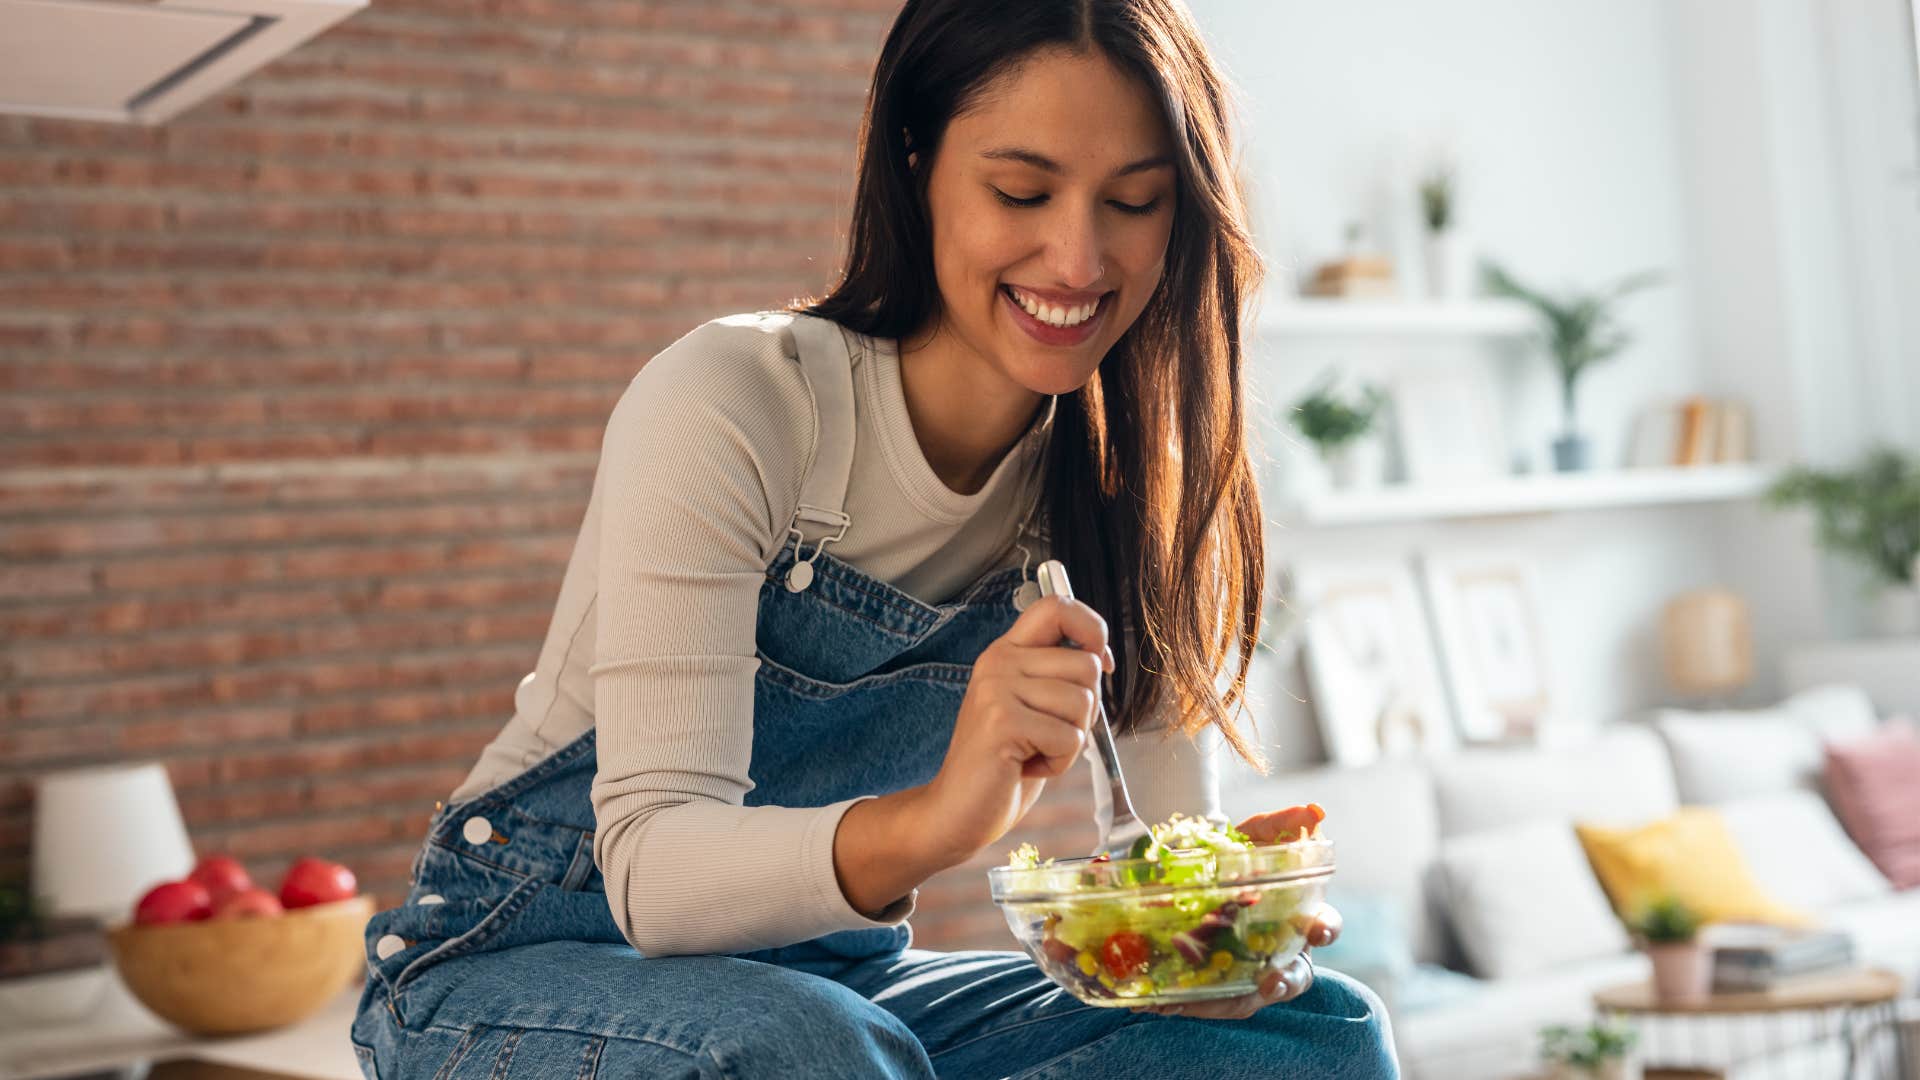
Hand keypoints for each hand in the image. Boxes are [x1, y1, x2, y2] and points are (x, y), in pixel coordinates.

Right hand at [914, 596, 1114, 866]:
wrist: (956, 811)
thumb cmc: (1004, 764)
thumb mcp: (1032, 708)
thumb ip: (1057, 678)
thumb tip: (1101, 657)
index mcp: (1007, 653)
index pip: (1057, 606)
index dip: (1092, 628)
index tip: (1099, 661)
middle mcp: (999, 662)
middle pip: (1086, 665)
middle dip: (1084, 710)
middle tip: (1046, 734)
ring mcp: (997, 690)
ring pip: (1083, 703)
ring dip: (1070, 741)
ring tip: (1033, 751)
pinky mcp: (1003, 722)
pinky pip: (1070, 738)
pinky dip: (1060, 762)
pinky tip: (1026, 767)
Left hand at [1129, 806, 1336, 1019]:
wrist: (1199, 867)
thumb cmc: (1242, 855)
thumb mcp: (1258, 835)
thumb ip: (1284, 822)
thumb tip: (1313, 811)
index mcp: (1299, 917)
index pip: (1324, 927)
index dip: (1326, 929)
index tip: (1317, 929)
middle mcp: (1280, 951)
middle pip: (1294, 977)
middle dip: (1284, 981)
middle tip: (1270, 981)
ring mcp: (1249, 971)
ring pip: (1249, 997)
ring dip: (1228, 1002)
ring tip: (1203, 1002)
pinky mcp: (1216, 983)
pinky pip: (1206, 1000)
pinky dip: (1187, 1003)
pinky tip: (1160, 1002)